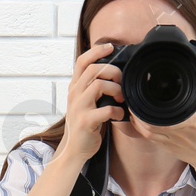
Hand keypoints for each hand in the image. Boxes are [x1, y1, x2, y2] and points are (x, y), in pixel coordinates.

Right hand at [56, 42, 125, 163]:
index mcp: (75, 87)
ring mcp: (79, 107)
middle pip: (95, 69)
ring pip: (100, 85)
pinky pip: (106, 109)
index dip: (97, 51)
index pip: (82, 61)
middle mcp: (74, 94)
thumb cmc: (85, 124)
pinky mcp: (85, 121)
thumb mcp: (86, 101)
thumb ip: (94, 87)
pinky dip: (117, 111)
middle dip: (113, 72)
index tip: (111, 47)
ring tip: (121, 99)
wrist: (75, 149)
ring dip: (116, 90)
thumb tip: (114, 73)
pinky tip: (119, 115)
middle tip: (121, 81)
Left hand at [129, 82, 195, 175]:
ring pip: (146, 131)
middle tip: (134, 99)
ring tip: (134, 108)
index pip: (166, 113)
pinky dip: (141, 129)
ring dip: (137, 120)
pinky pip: (149, 138)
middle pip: (149, 123)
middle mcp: (177, 132)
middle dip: (138, 111)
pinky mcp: (167, 147)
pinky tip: (139, 120)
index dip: (151, 104)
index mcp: (190, 121)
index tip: (146, 92)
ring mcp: (170, 141)